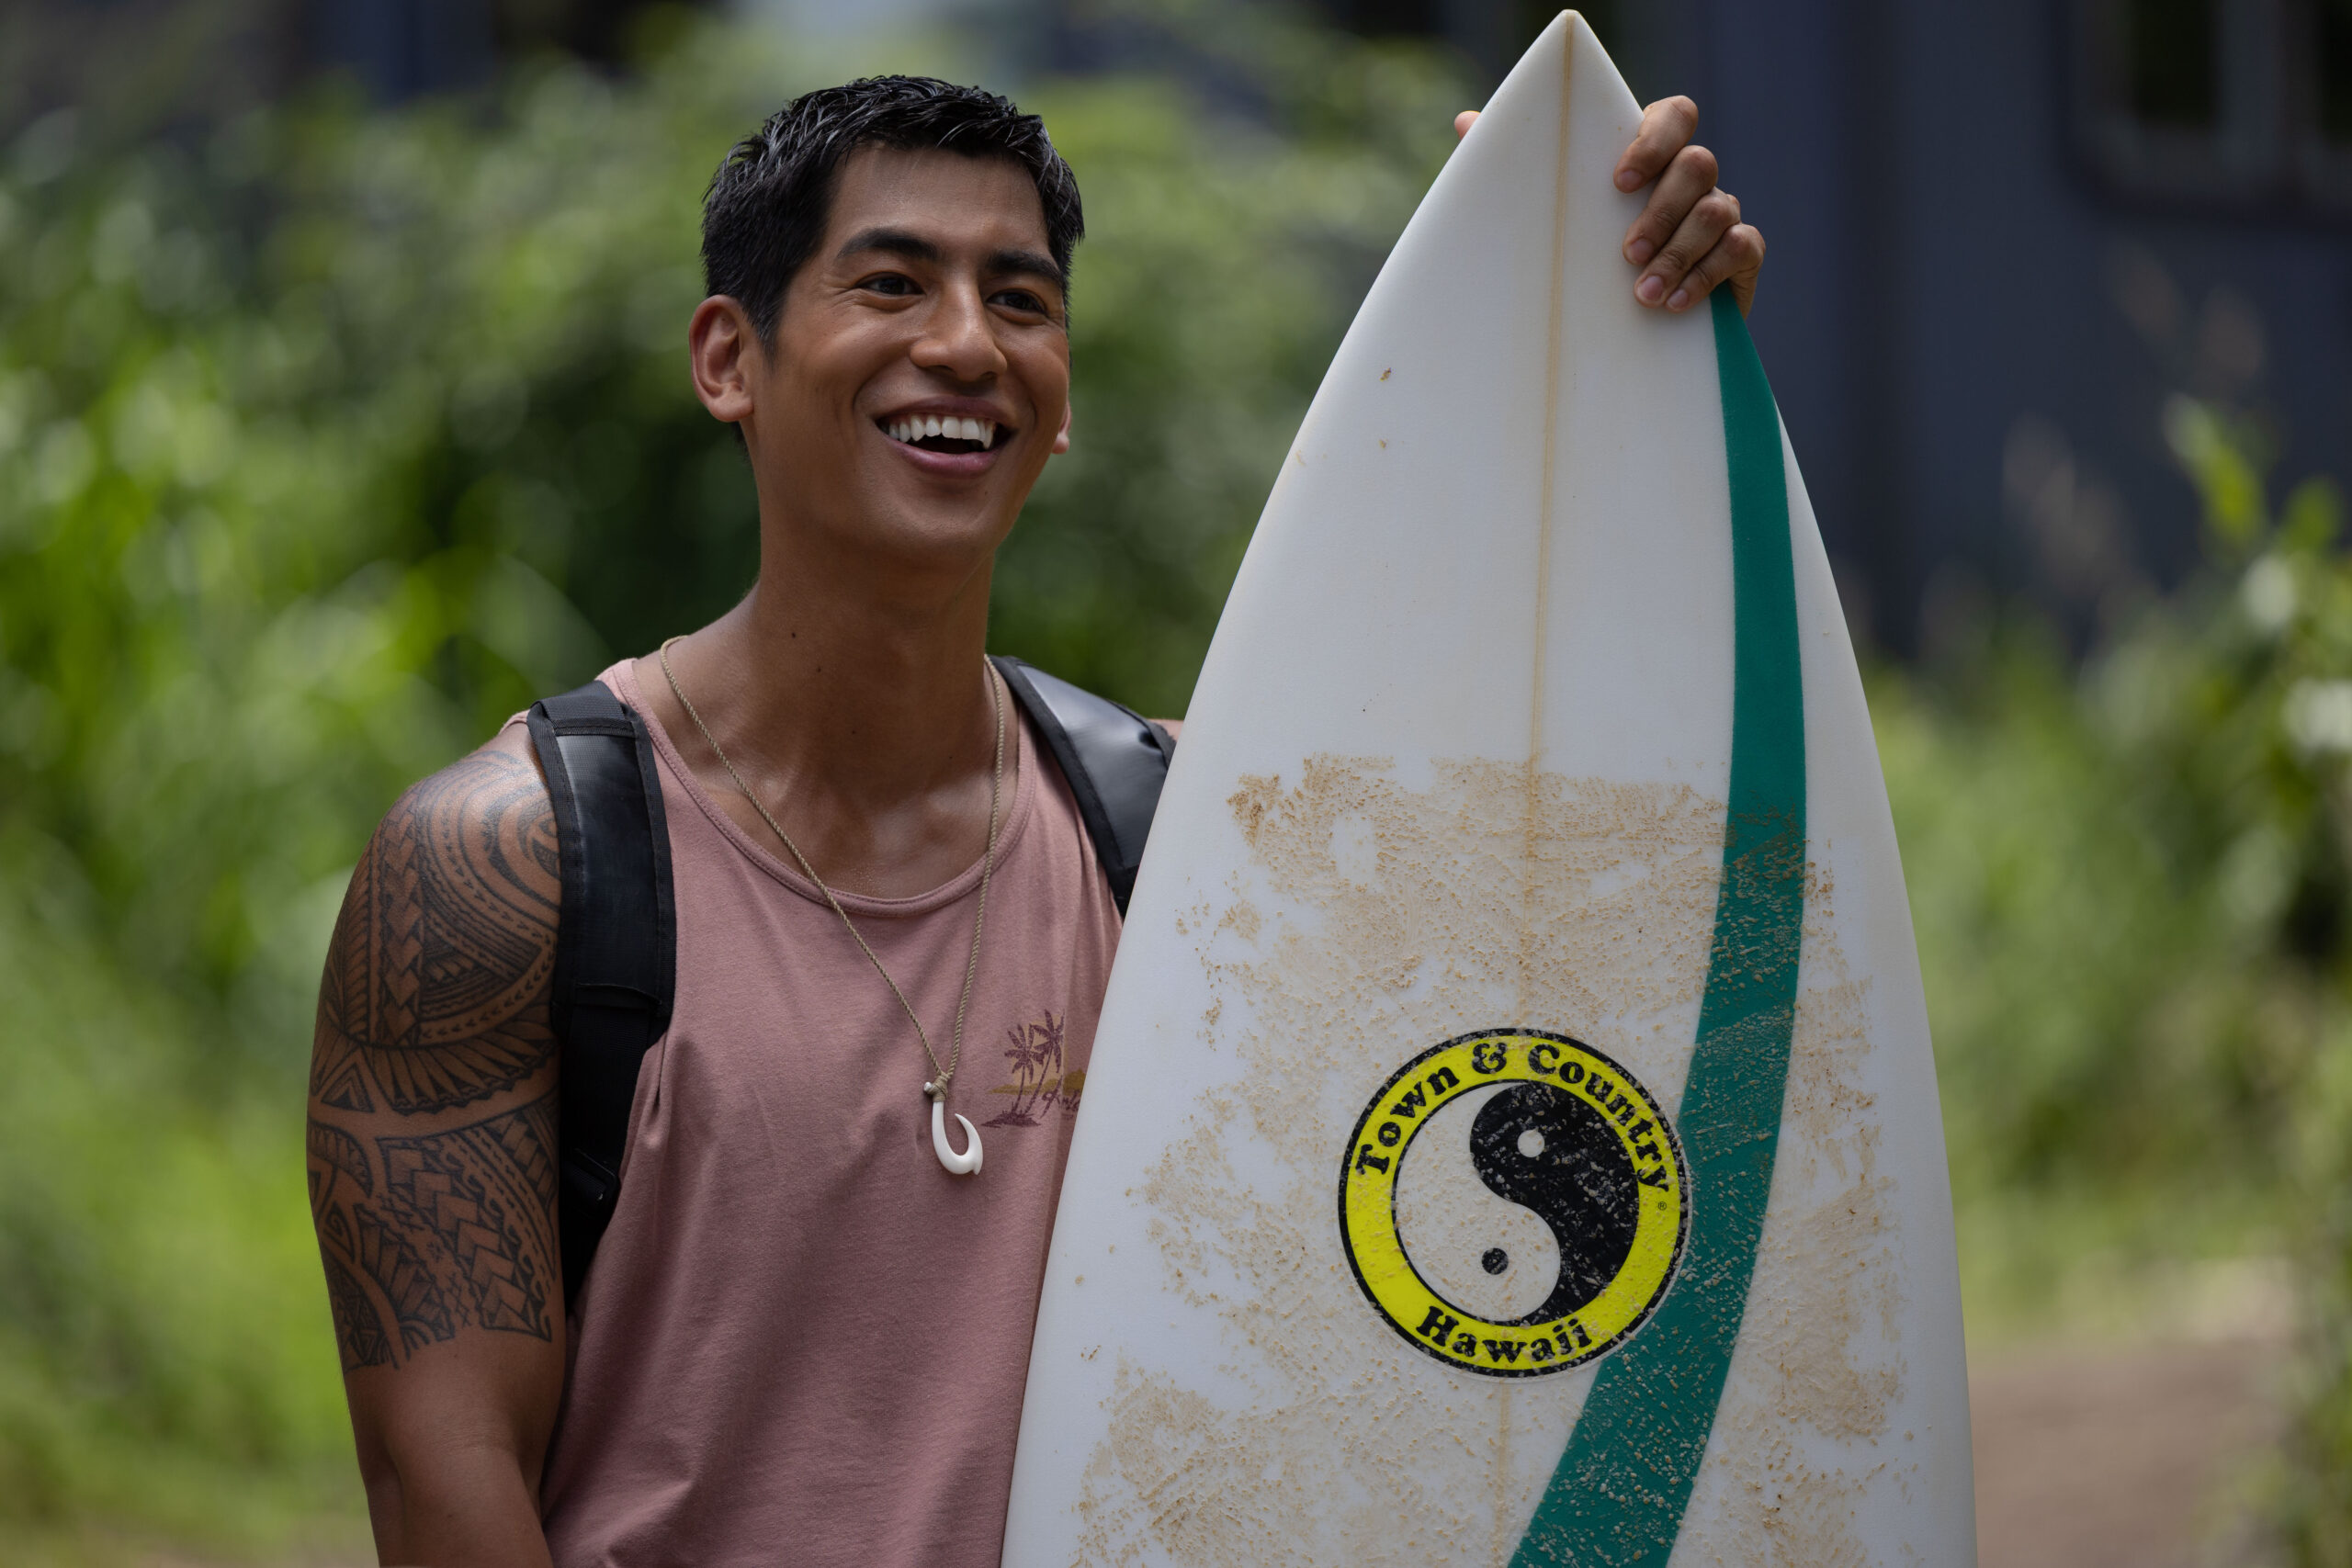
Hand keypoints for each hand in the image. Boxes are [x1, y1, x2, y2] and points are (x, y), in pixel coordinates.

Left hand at [1453, 99, 1764, 315]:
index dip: (1654, 139)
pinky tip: (1673, 303)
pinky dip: (1706, 276)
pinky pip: (1738, 249)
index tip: (1619, 181)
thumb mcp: (1551, 216)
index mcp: (1653, 155)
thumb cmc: (1581, 259)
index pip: (1675, 116)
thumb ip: (1519, 169)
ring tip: (1643, 294)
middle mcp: (1692, 178)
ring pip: (1717, 210)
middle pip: (1697, 164)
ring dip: (1678, 253)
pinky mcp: (1741, 255)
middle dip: (1660, 211)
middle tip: (1624, 255)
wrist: (1625, 329)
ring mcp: (1722, 212)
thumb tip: (1466, 123)